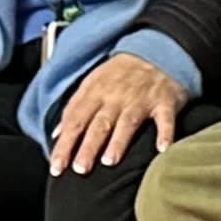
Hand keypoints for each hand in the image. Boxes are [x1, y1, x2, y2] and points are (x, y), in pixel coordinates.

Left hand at [49, 52, 182, 175]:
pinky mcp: (164, 102)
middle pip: (99, 124)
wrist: (156, 51)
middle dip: (87, 147)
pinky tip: (162, 149)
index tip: (56, 167)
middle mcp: (116, 97)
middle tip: (79, 169)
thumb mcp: (92, 84)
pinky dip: (165, 133)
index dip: (64, 144)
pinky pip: (164, 119)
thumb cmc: (120, 74)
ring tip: (109, 161)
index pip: (75, 121)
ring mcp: (141, 99)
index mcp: (95, 92)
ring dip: (118, 141)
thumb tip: (56, 134)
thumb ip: (75, 108)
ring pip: (127, 122)